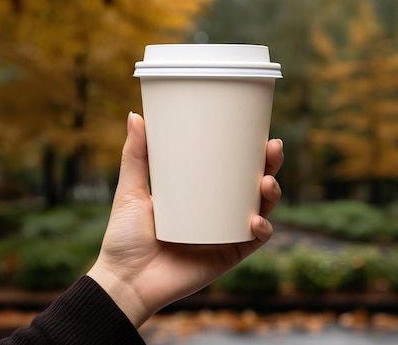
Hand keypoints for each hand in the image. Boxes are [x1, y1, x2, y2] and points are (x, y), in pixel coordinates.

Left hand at [87, 112, 283, 327]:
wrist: (124, 281)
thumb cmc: (124, 237)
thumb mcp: (130, 190)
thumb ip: (135, 156)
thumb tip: (136, 116)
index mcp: (202, 194)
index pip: (234, 168)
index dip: (252, 151)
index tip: (260, 131)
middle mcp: (219, 212)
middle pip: (254, 185)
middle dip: (271, 165)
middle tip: (273, 148)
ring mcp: (226, 234)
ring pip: (262, 209)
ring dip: (272, 194)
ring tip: (266, 181)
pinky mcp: (228, 255)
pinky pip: (253, 241)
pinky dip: (262, 230)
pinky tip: (257, 220)